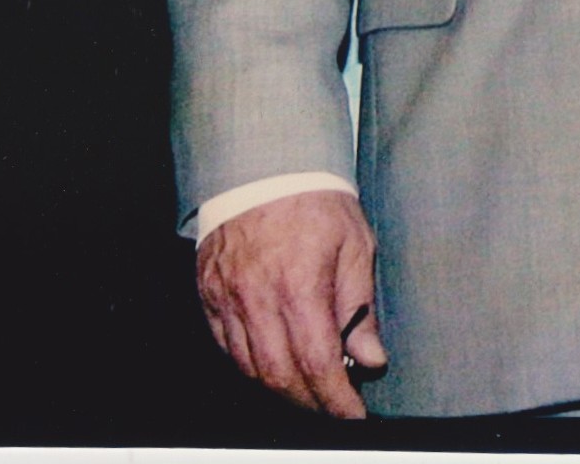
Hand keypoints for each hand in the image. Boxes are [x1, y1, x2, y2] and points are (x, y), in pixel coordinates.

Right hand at [195, 187, 388, 416]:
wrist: (264, 165)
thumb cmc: (316, 201)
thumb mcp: (355, 244)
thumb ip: (360, 306)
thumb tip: (370, 360)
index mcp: (299, 285)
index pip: (316, 363)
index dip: (335, 400)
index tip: (353, 415)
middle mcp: (257, 298)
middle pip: (280, 376)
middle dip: (310, 403)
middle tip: (334, 408)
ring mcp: (227, 298)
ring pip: (250, 368)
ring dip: (281, 390)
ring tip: (309, 391)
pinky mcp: (209, 295)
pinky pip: (227, 348)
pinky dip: (251, 367)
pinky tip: (274, 366)